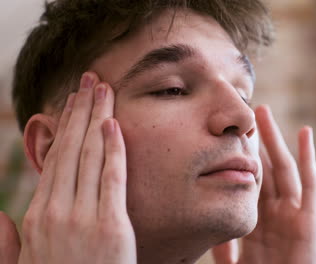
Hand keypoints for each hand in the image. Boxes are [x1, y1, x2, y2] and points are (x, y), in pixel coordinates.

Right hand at [0, 72, 135, 263]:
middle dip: (81, 110)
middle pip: (71, 149)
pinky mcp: (111, 226)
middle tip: (91, 80)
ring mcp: (82, 217)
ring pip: (90, 155)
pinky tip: (114, 124)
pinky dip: (113, 148)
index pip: (54, 160)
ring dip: (97, 118)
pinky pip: (112, 178)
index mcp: (35, 217)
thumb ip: (7, 242)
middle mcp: (55, 211)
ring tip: (103, 89)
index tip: (72, 104)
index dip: (64, 128)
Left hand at [212, 105, 315, 263]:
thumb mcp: (236, 262)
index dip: (237, 158)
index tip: (223, 136)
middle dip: (254, 142)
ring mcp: (293, 212)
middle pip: (263, 168)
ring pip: (282, 167)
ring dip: (274, 140)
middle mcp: (274, 212)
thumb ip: (223, 248)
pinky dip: (308, 157)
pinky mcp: (309, 218)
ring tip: (262, 113)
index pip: (246, 181)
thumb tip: (205, 230)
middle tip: (241, 114)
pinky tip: (303, 132)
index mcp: (256, 220)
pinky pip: (310, 183)